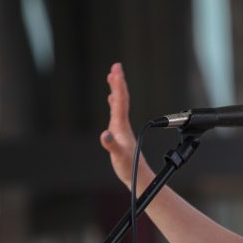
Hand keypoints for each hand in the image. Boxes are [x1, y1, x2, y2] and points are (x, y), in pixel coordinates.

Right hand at [100, 62, 151, 188]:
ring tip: (113, 76)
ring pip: (119, 103)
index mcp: (121, 126)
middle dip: (118, 82)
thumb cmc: (128, 167)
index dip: (118, 85)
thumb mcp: (118, 156)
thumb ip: (111, 145)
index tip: (116, 70)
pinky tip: (111, 98)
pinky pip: (116, 112)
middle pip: (121, 98)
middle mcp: (122, 123)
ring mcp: (121, 127)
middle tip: (116, 66)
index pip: (120, 101)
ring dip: (116, 89)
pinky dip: (113, 102)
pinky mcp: (119, 132)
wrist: (138, 176)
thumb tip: (104, 134)